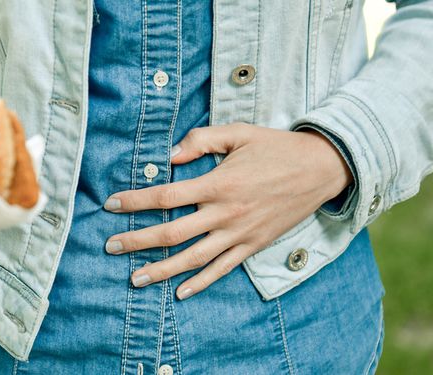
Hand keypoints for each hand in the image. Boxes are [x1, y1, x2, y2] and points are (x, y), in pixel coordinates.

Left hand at [103, 123, 352, 299]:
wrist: (321, 169)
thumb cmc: (276, 147)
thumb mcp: (239, 133)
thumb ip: (202, 140)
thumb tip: (170, 156)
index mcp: (218, 183)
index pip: (166, 196)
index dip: (135, 201)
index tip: (110, 204)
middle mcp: (225, 213)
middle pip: (172, 232)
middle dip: (137, 240)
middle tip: (110, 246)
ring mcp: (239, 233)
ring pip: (193, 258)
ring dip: (161, 270)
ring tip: (135, 279)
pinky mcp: (253, 245)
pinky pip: (223, 269)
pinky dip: (201, 283)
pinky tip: (180, 292)